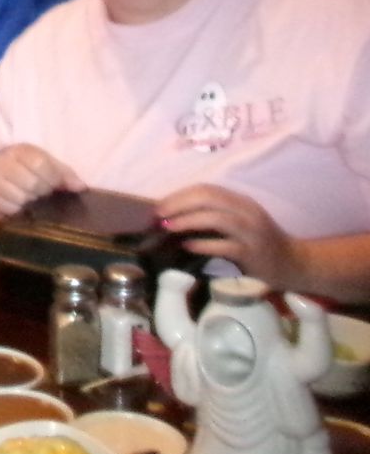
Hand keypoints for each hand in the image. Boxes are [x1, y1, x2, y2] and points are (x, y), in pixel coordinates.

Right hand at [0, 144, 83, 226]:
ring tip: (31, 200)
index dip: (53, 178)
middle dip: (43, 192)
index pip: (39, 164)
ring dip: (31, 203)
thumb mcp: (46, 165)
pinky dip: (18, 210)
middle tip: (44, 194)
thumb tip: (80, 187)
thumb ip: (65, 174)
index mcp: (21, 152)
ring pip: (21, 198)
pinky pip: (9, 208)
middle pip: (32, 184)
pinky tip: (20, 206)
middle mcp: (4, 163)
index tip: (58, 185)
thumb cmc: (26, 169)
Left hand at [156, 184, 296, 287]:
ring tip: (168, 228)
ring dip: (187, 221)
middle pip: (208, 198)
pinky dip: (203, 244)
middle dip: (178, 204)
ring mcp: (251, 232)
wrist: (295, 264)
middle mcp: (247, 212)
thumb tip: (174, 215)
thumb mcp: (239, 222)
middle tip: (159, 216)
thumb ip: (215, 214)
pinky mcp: (253, 253)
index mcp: (241, 202)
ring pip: (216, 219)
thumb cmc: (259, 242)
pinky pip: (224, 246)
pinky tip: (188, 245)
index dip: (180, 195)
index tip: (159, 205)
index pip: (206, 189)